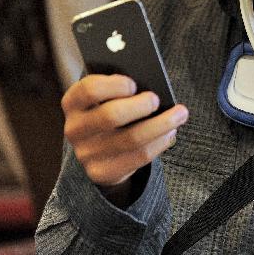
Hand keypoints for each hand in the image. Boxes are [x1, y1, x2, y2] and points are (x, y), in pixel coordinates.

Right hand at [62, 74, 187, 188]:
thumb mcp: (105, 96)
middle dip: (140, 106)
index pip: (88, 90)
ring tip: (180, 114)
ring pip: (131, 139)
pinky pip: (138, 157)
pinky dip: (160, 142)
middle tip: (157, 99)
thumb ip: (119, 87)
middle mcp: (74, 129)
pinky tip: (171, 132)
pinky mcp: (102, 172)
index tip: (134, 83)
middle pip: (111, 116)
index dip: (114, 85)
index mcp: (73, 103)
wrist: (96, 149)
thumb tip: (150, 83)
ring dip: (161, 124)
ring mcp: (86, 154)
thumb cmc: (108, 109)